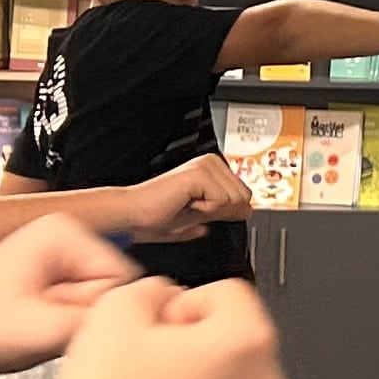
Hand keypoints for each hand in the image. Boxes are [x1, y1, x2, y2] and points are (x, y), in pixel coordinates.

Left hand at [0, 215, 138, 378]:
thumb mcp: (47, 331)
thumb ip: (107, 323)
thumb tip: (153, 319)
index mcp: (65, 229)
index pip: (125, 280)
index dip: (95, 316)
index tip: (54, 325)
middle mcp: (64, 231)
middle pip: (113, 290)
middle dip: (84, 320)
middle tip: (41, 330)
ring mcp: (55, 251)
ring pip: (98, 302)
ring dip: (72, 325)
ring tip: (32, 331)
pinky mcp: (47, 273)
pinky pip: (79, 305)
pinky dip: (61, 325)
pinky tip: (31, 330)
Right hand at [41, 279, 288, 378]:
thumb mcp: (118, 308)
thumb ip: (155, 288)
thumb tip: (166, 296)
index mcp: (247, 341)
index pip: (228, 294)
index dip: (185, 301)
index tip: (160, 323)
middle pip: (235, 338)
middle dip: (197, 339)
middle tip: (153, 356)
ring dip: (200, 377)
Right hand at [117, 156, 254, 242]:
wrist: (133, 215)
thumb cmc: (155, 216)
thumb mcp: (199, 216)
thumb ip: (221, 212)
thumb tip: (245, 211)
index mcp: (211, 169)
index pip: (244, 196)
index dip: (226, 211)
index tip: (198, 208)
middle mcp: (210, 162)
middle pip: (244, 197)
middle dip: (221, 211)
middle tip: (191, 207)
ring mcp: (205, 165)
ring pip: (235, 200)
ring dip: (211, 211)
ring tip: (187, 205)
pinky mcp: (199, 173)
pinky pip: (222, 201)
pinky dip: (206, 210)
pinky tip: (186, 203)